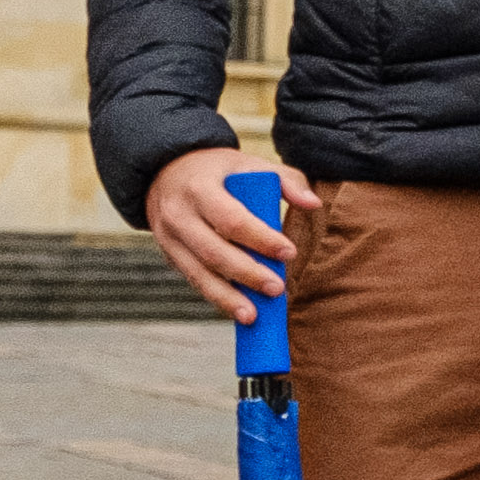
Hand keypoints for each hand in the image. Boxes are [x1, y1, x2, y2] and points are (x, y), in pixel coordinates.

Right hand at [146, 145, 290, 325]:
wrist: (166, 171)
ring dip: (227, 298)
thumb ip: (286, 180)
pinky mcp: (170, 254)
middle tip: (277, 289)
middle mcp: (179, 215)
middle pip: (214, 251)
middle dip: (247, 273)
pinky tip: (237, 311)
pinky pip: (194, 280)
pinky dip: (216, 297)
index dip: (260, 238)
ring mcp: (170, 237)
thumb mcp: (248, 163)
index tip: (288, 252)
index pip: (231, 219)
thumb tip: (313, 204)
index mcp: (200, 188)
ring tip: (253, 316)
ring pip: (199, 273)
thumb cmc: (218, 171)